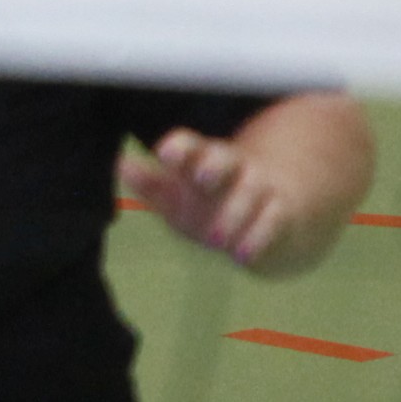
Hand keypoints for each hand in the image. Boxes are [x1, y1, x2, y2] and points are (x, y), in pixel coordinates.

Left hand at [121, 126, 306, 268]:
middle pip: (224, 157)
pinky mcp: (282, 211)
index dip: (179, 148)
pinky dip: (259, 238)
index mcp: (203, 157)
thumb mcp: (180, 194)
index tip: (164, 155)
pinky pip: (273, 221)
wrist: (271, 214)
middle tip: (200, 181)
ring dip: (233, 215)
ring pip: (249, 193)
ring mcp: (260, 186)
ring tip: (215, 241)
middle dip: (213, 165)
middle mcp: (233, 166)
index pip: (191, 144)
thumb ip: (150, 184)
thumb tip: (119, 165)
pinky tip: (242, 257)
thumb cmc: (214, 200)